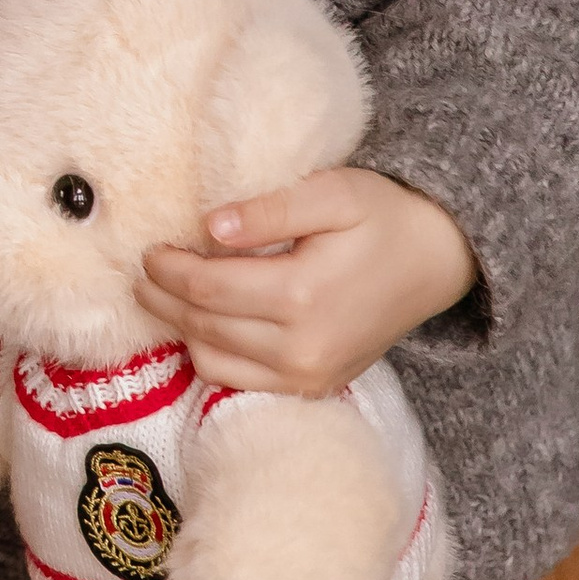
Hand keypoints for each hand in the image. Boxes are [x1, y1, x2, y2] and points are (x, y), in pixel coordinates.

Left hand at [136, 164, 475, 395]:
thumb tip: (212, 226)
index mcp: (302, 295)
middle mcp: (302, 347)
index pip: (206, 288)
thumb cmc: (383, 218)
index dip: (167, 269)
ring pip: (213, 361)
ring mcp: (309, 375)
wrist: (435, 262)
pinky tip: (203, 323)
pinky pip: (239, 383)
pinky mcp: (314, 387)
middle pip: (202, 326)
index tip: (149, 249)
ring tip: (169, 293)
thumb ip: (271, 209)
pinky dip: (212, 355)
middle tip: (143, 270)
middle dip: (163, 298)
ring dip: (182, 328)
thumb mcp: (333, 193)